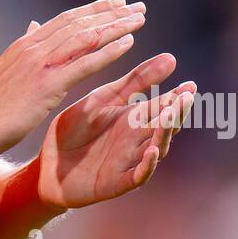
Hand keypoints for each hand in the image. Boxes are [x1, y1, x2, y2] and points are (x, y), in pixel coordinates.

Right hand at [0, 0, 146, 161]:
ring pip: (86, 37)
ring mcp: (41, 63)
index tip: (115, 4)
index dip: (93, 10)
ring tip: (139, 19)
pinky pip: (85, 63)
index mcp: (25, 44)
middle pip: (80, 22)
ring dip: (116, 26)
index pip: (65, 19)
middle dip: (110, 13)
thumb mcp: (4, 68)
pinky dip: (109, 50)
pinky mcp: (47, 84)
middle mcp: (34, 46)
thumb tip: (33, 25)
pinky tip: (129, 43)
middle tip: (137, 6)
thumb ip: (23, 47)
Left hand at [30, 20, 196, 209]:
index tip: (190, 84)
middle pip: (164, 127)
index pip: (161, 106)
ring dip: (165, 135)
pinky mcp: (118, 182)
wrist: (47, 165)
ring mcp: (130, 161)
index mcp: (133, 119)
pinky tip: (152, 150)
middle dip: (176, 113)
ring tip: (171, 118)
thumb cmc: (75, 132)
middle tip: (187, 97)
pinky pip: (139, 175)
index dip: (176, 97)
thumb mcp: (103, 101)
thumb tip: (166, 56)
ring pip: (157, 149)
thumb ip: (132, 82)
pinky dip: (148, 164)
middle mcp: (137, 140)